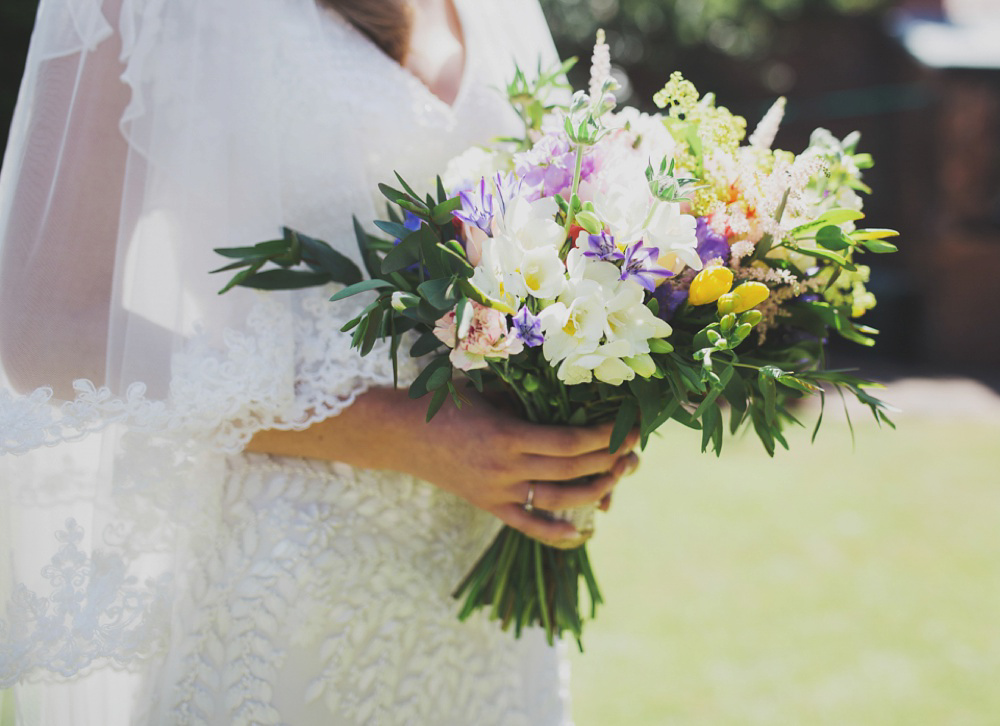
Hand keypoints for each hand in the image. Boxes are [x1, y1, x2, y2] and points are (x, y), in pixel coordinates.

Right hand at [408, 391, 639, 541]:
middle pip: (572, 471)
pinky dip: (558, 532)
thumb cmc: (448, 403)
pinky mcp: (489, 507)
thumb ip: (528, 400)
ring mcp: (498, 492)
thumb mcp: (490, 392)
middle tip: (634, 451)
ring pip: (559, 501)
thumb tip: (575, 397)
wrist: (402, 434)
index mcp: (508, 434)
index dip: (605, 436)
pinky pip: (529, 526)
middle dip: (610, 461)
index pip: (571, 441)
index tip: (629, 427)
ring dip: (596, 492)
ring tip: (618, 478)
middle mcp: (506, 468)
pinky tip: (584, 531)